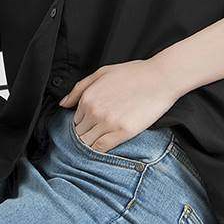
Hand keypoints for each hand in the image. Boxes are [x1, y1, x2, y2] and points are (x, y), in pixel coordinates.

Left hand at [58, 59, 180, 152]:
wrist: (159, 78)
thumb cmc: (133, 73)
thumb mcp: (102, 73)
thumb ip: (79, 88)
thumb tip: (63, 104)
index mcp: (88, 97)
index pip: (75, 121)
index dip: (81, 125)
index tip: (89, 127)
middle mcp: (94, 110)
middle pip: (79, 134)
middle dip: (84, 137)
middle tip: (94, 137)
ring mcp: (108, 122)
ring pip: (87, 143)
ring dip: (90, 145)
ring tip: (100, 142)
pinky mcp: (123, 132)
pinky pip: (101, 148)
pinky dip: (100, 150)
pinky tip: (106, 146)